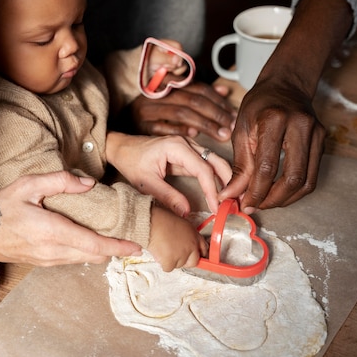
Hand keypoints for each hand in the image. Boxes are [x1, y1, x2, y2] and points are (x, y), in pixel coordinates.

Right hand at [0, 171, 141, 265]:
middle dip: (116, 248)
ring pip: (86, 259)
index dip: (117, 247)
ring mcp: (50, 260)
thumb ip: (59, 181)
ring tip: (118, 237)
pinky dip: (90, 252)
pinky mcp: (47, 263)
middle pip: (95, 255)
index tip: (136, 246)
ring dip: (103, 250)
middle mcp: (53, 250)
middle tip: (132, 236)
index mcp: (51, 231)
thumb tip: (89, 184)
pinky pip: (75, 260)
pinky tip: (94, 239)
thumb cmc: (1, 208)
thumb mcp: (27, 186)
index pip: (92, 244)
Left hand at [106, 132, 231, 215]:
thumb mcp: (146, 182)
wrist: (121, 148)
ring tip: (231, 200)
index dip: (212, 190)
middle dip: (228, 182)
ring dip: (225, 180)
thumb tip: (187, 212)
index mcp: (177, 147)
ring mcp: (190, 147)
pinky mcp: (189, 154)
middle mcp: (187, 144)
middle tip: (234, 204)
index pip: (204, 169)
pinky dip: (216, 179)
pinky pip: (208, 166)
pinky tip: (221, 193)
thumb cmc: (131, 161)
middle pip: (217, 161)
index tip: (217, 208)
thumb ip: (167, 196)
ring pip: (215, 163)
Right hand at [124, 82, 236, 140]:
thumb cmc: (154, 114)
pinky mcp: (141, 126)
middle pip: (192, 100)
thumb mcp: (175, 99)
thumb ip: (198, 94)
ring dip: (205, 124)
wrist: (123, 129)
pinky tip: (196, 136)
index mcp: (167, 83)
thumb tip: (224, 89)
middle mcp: (157, 93)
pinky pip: (164, 127)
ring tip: (221, 134)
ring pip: (181, 112)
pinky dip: (180, 130)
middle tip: (231, 126)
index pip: (198, 88)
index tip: (233, 113)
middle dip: (216, 114)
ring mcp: (147, 109)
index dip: (218, 100)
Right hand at [148, 206, 207, 271]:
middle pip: (193, 262)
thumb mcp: (182, 223)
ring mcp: (182, 254)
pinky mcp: (171, 261)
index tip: (194, 257)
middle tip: (175, 255)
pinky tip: (160, 253)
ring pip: (179, 265)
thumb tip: (184, 242)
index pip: (204, 249)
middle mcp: (191, 246)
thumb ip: (187, 234)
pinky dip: (163, 263)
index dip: (198, 254)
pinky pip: (168, 268)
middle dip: (185, 261)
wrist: (152, 222)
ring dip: (172, 261)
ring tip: (164, 249)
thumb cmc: (163, 219)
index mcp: (195, 235)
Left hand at [220, 80, 325, 210]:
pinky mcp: (323, 141)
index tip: (245, 204)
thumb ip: (239, 165)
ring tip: (267, 201)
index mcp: (274, 119)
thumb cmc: (259, 105)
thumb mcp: (241, 130)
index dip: (256, 191)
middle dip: (273, 199)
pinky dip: (296, 190)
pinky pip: (312, 175)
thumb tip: (232, 195)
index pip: (267, 166)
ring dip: (286, 198)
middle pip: (293, 178)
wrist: (285, 85)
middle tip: (257, 206)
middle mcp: (300, 126)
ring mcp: (316, 133)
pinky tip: (280, 192)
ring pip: (307, 181)